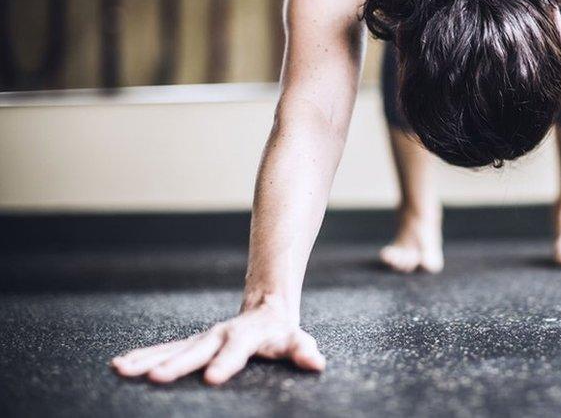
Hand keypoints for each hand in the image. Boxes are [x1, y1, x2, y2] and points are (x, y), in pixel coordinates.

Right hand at [111, 301, 325, 384]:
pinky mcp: (190, 344)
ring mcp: (202, 339)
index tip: (212, 379)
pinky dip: (141, 357)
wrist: (264, 307)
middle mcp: (219, 336)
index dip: (226, 364)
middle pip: (196, 350)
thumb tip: (316, 362)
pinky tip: (119, 366)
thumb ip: (303, 351)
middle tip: (154, 378)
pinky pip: (163, 350)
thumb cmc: (281, 332)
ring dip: (146, 359)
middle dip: (175, 365)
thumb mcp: (296, 341)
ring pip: (172, 349)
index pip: (236, 351)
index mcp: (246, 336)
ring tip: (121, 369)